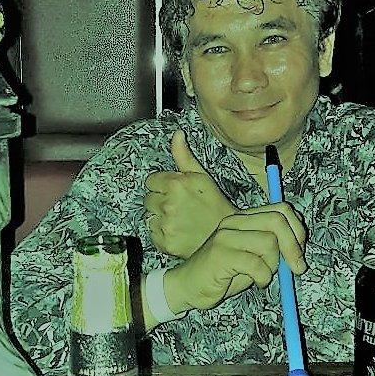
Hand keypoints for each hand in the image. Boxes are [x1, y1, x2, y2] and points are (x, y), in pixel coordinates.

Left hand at [145, 130, 237, 258]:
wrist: (226, 238)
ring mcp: (164, 224)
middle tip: (178, 205)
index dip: (163, 185)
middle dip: (160, 200)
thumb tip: (177, 134)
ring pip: (148, 215)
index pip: (151, 180)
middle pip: (148, 198)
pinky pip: (152, 232)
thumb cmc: (215, 205)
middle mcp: (166, 203)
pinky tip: (176, 231)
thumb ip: (184, 155)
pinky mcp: (163, 241)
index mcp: (175, 184)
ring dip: (159, 216)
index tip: (175, 191)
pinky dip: (161, 232)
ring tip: (178, 219)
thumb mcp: (202, 177)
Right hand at [165, 203, 306, 311]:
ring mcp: (226, 236)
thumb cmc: (222, 272)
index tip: (299, 252)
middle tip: (297, 268)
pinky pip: (256, 264)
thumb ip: (271, 247)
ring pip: (268, 243)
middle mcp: (235, 221)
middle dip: (293, 246)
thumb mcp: (252, 255)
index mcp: (244, 218)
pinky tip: (255, 282)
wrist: (187, 285)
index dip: (297, 229)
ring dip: (273, 265)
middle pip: (277, 221)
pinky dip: (263, 277)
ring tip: (262, 275)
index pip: (281, 209)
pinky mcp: (220, 254)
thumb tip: (298, 250)